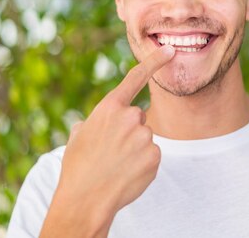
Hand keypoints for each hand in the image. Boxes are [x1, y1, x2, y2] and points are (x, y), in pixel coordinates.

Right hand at [40, 45, 174, 237]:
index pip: (136, 77)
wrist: (85, 199)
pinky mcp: (155, 155)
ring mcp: (145, 136)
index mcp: (110, 107)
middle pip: (139, 117)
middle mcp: (130, 116)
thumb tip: (92, 123)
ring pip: (145, 137)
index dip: (155, 61)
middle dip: (129, 130)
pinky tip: (127, 173)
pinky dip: (142, 164)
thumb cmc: (78, 167)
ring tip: (116, 164)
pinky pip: (152, 155)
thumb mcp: (79, 136)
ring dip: (135, 149)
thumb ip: (93, 122)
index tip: (170, 50)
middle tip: (112, 150)